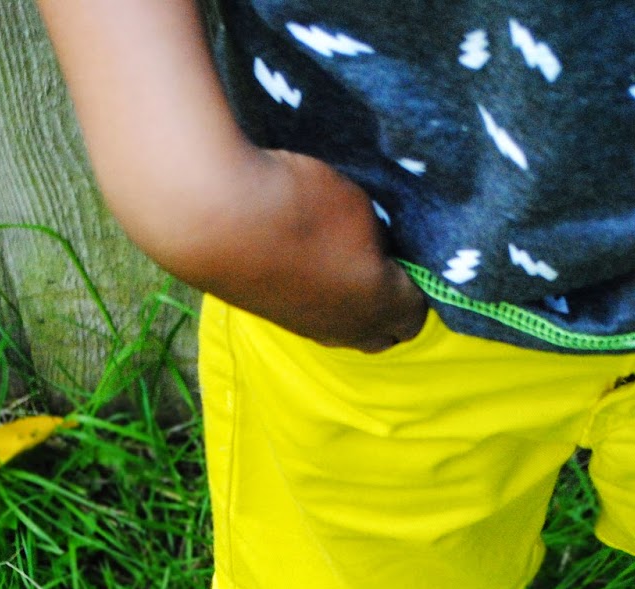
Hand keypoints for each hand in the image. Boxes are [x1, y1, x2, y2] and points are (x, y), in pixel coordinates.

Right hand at [205, 149, 427, 351]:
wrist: (216, 217)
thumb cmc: (301, 207)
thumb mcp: (359, 207)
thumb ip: (377, 237)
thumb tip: (374, 249)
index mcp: (381, 305)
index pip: (416, 313)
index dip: (418, 286)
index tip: (408, 255)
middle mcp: (346, 329)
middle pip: (382, 336)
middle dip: (389, 309)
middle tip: (381, 265)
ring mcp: (305, 328)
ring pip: (343, 331)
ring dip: (350, 307)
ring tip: (341, 263)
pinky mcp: (270, 316)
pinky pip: (310, 319)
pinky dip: (316, 299)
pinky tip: (305, 266)